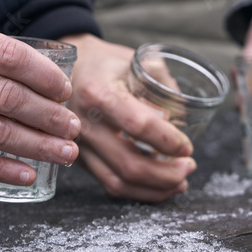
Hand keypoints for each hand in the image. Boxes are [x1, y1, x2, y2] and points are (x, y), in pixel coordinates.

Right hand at [0, 14, 79, 184]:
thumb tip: (44, 76)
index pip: (9, 56)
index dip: (44, 76)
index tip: (65, 91)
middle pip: (6, 98)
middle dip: (49, 116)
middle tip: (73, 127)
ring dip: (36, 146)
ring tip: (65, 152)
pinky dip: (1, 169)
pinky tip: (28, 174)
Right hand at [60, 34, 195, 201]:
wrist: (61, 73)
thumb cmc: (104, 63)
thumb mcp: (134, 60)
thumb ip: (162, 83)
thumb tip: (181, 114)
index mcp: (99, 93)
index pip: (139, 125)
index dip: (168, 140)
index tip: (187, 146)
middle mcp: (82, 123)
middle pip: (129, 163)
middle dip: (167, 173)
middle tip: (190, 166)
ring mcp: (78, 145)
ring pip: (119, 182)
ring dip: (155, 189)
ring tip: (180, 181)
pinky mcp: (79, 158)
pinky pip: (109, 184)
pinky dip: (138, 192)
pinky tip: (158, 185)